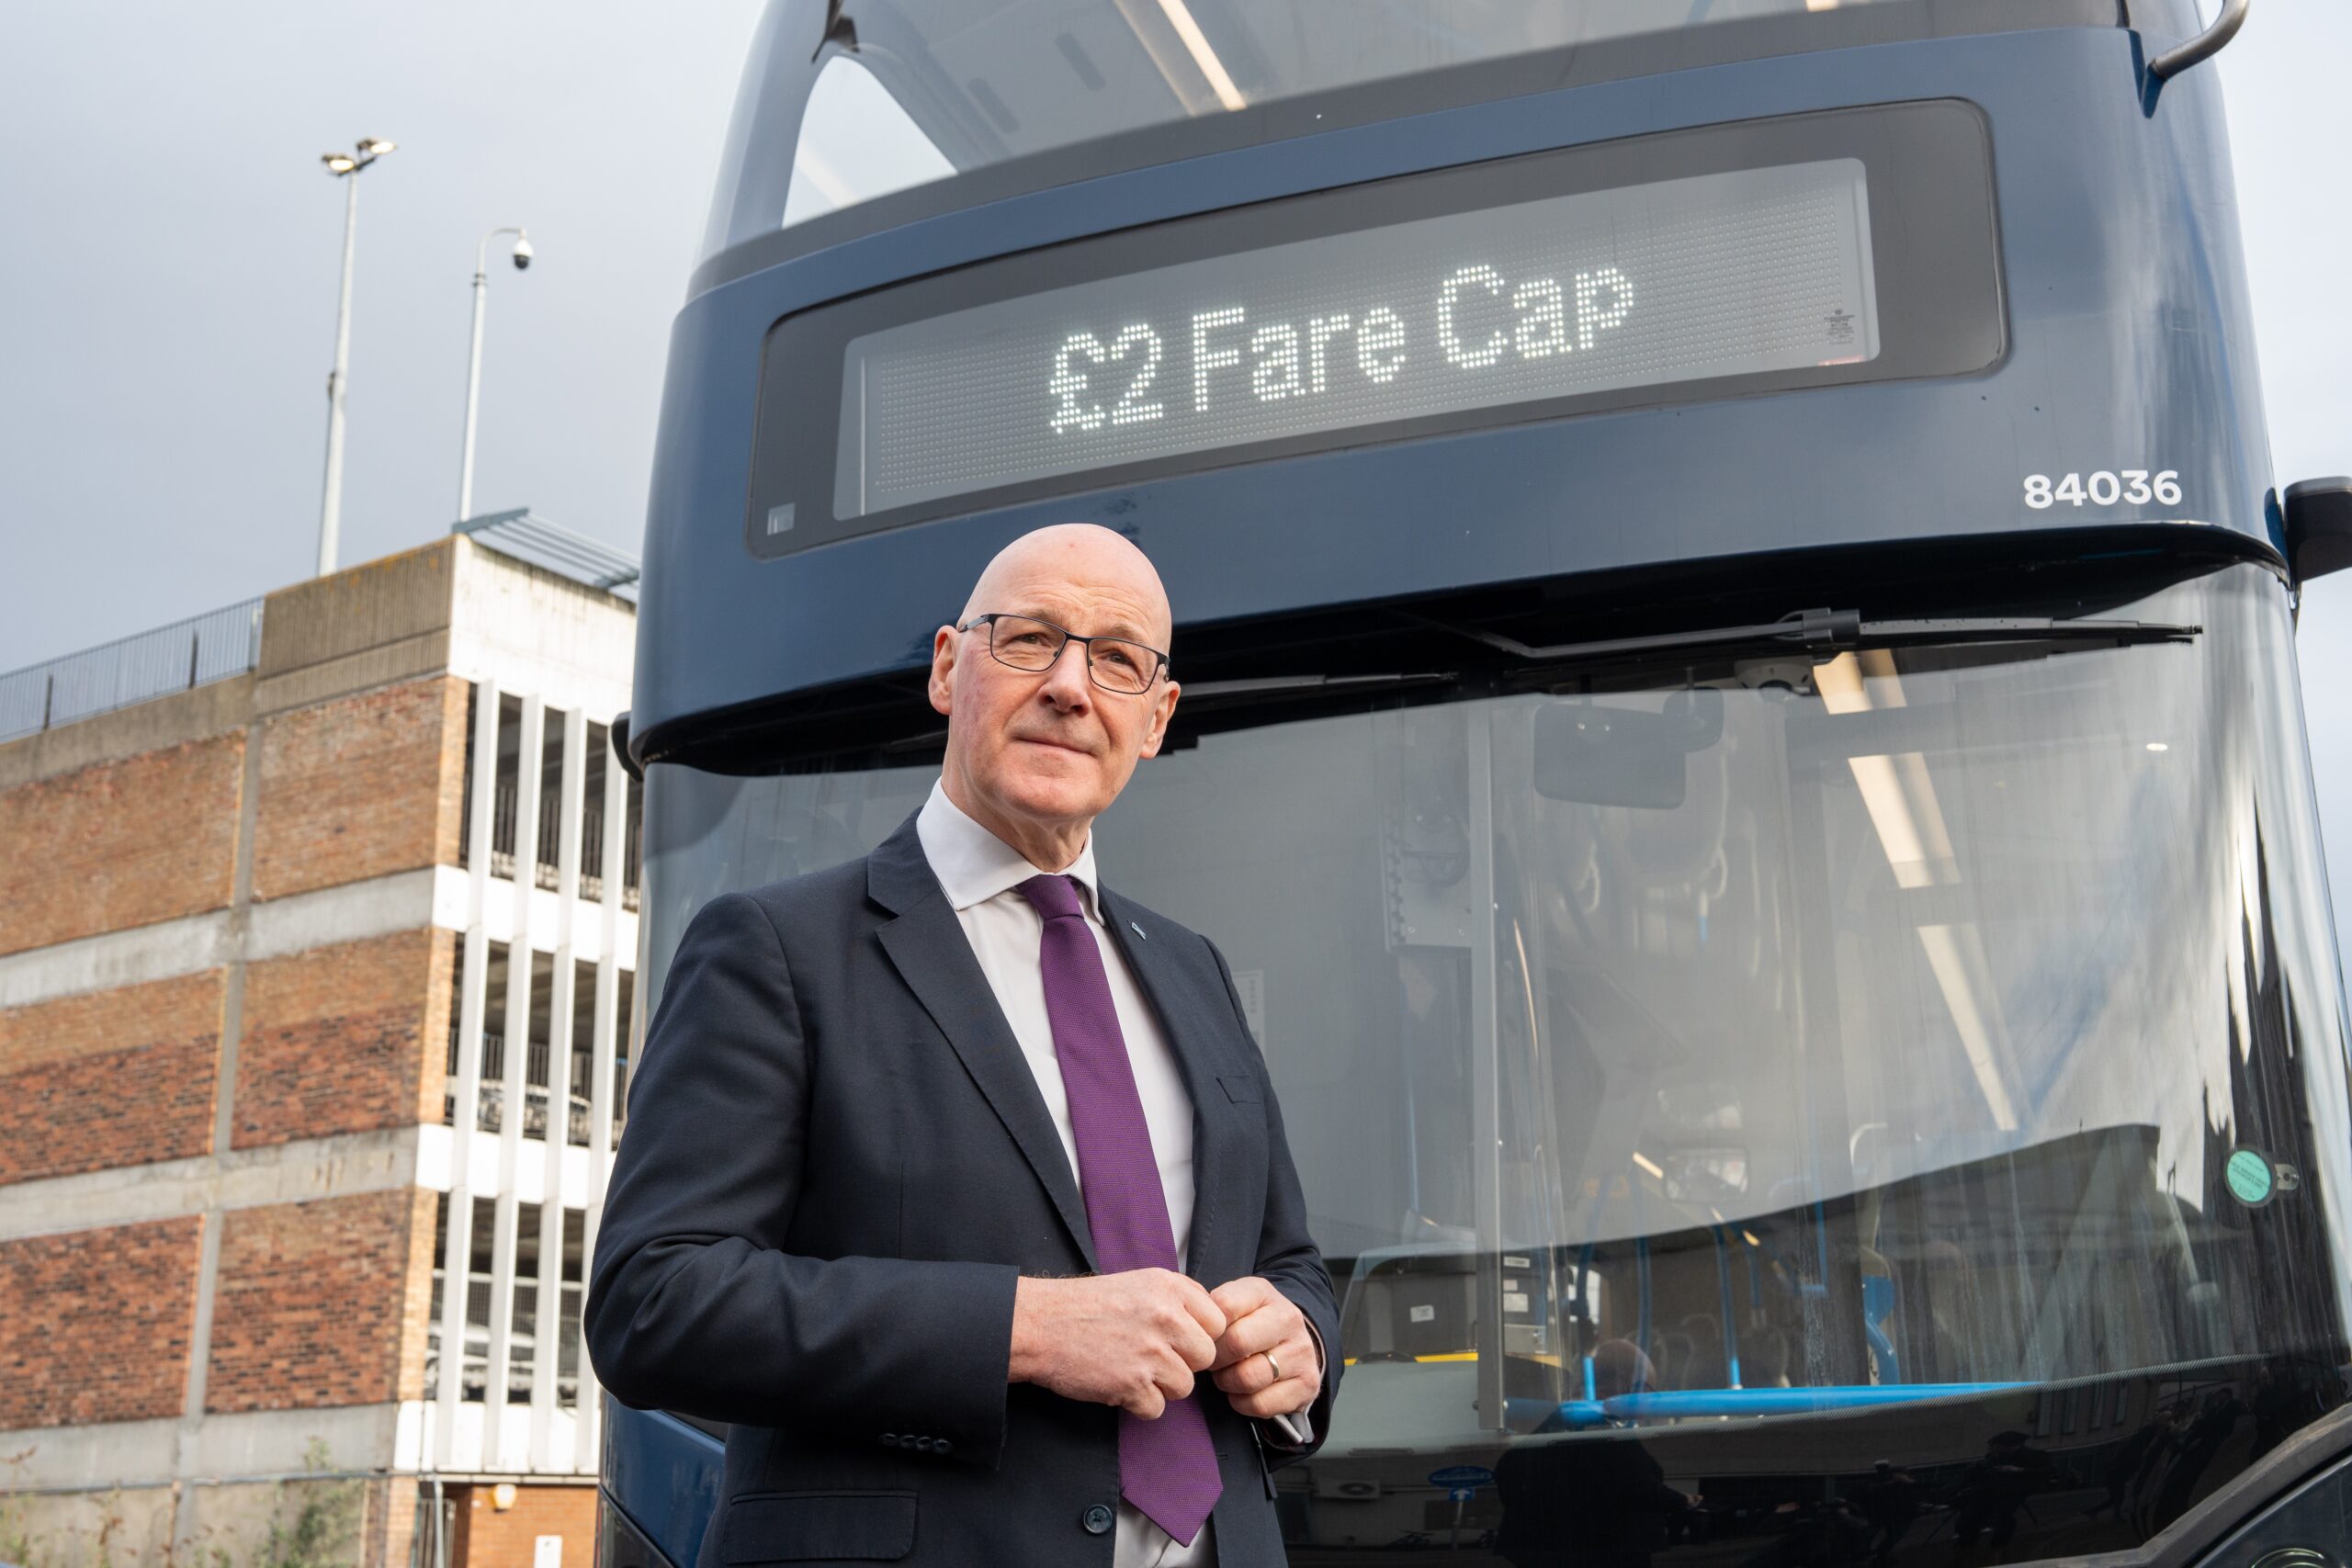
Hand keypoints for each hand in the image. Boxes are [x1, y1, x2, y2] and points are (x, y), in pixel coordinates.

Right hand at [1008, 1269, 1226, 1418]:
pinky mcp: (1132, 1385)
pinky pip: (1157, 1408)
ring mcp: (1150, 1353)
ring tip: (1131, 1368)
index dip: (1199, 1335)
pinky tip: (1118, 1383)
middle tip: (1153, 1356)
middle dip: (1184, 1362)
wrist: (1041, 1324)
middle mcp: (1166, 1317)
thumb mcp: (1138, 1283)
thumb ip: (1178, 1299)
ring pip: (1185, 1386)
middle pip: (1206, 1357)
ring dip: (1161, 1385)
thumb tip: (1212, 1322)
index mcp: (1170, 1288)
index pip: (1218, 1323)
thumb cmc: (1086, 1306)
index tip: (1178, 1338)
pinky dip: (1138, 1403)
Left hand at [1206, 1276, 1319, 1418]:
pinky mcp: (1307, 1385)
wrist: (1290, 1342)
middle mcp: (1289, 1319)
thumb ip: (1209, 1308)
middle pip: (1237, 1343)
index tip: (1205, 1337)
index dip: (1206, 1329)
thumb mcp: (1231, 1304)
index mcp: (1264, 1293)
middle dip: (1215, 1359)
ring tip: (1228, 1375)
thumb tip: (1188, 1326)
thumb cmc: (1249, 1324)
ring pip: (1248, 1377)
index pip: (1224, 1307)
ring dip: (1228, 1382)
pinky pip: (1260, 1404)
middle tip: (1213, 1362)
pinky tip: (1243, 1391)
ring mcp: (1301, 1352)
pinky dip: (1243, 1403)